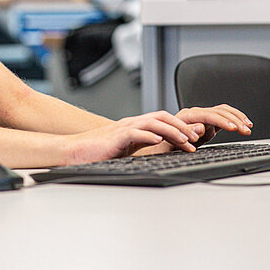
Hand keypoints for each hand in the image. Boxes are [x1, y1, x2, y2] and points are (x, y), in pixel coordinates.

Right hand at [64, 111, 204, 164]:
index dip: (180, 127)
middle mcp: (131, 124)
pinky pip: (134, 132)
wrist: (74, 151)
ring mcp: (123, 129)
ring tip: (184, 140)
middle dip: (181, 126)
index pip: (162, 121)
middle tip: (195, 138)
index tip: (193, 140)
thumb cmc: (98, 152)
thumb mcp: (126, 149)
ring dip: (171, 130)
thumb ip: (142, 146)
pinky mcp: (115, 137)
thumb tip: (161, 150)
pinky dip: (147, 135)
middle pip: (161, 116)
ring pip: (152, 122)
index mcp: (135, 127)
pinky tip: (158, 140)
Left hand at [174, 104, 252, 146]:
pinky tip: (244, 123)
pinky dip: (235, 118)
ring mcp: (203, 116)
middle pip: (219, 111)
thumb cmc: (168, 143)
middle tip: (246, 131)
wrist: (164, 144)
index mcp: (187, 116)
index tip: (234, 128)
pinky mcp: (208, 122)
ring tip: (248, 127)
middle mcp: (196, 113)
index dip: (222, 121)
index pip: (209, 115)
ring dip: (237, 118)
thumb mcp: (175, 141)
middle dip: (234, 120)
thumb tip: (201, 127)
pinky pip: (224, 115)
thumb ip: (188, 133)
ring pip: (223, 111)